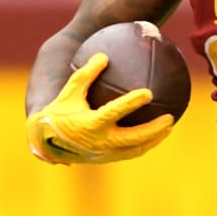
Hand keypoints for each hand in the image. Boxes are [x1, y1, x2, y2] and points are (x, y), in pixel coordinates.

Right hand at [26, 52, 173, 164]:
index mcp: (91, 124)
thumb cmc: (58, 112)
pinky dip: (143, 144)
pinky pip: (129, 152)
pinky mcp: (106, 159)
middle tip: (170, 118)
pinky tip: (153, 135)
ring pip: (135, 149)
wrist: (46, 142)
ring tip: (168, 129)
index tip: (148, 92)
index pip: (115, 112)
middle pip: (134, 138)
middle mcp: (100, 141)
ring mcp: (104, 153)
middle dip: (154, 129)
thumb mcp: (69, 91)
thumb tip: (104, 56)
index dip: (132, 102)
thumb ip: (86, 74)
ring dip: (154, 140)